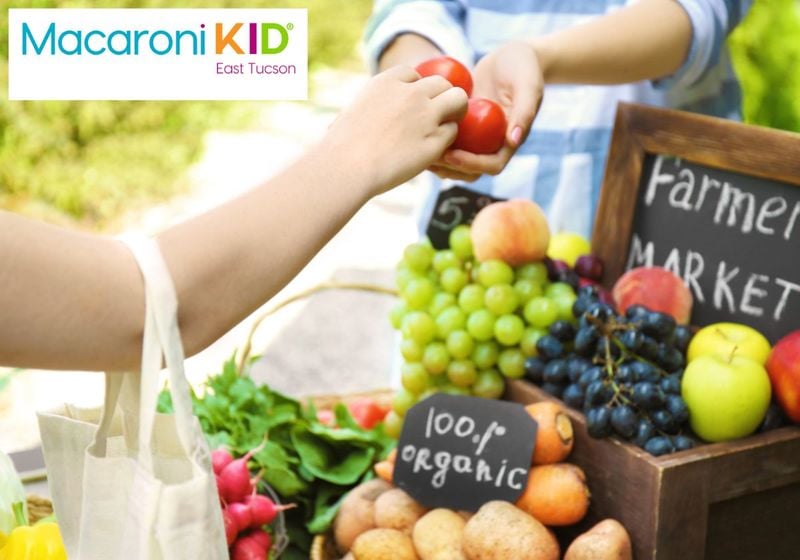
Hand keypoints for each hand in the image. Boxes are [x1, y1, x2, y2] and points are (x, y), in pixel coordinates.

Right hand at [322, 66, 467, 196]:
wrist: (347, 167)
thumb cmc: (342, 146)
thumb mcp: (353, 112)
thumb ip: (369, 106)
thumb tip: (358, 115)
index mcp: (387, 82)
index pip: (413, 74)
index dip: (415, 89)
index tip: (411, 104)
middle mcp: (411, 93)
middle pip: (442, 83)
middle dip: (441, 97)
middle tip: (437, 115)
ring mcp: (426, 116)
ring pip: (458, 100)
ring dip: (455, 112)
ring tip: (445, 127)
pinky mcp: (435, 140)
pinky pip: (452, 132)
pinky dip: (446, 140)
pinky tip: (434, 150)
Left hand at [429, 41, 543, 180]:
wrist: (512, 55)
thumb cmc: (523, 67)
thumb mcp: (528, 85)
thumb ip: (524, 111)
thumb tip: (513, 140)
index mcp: (509, 141)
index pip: (492, 166)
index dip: (472, 165)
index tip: (452, 155)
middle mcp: (491, 143)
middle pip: (470, 170)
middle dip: (450, 168)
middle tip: (429, 156)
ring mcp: (476, 136)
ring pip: (455, 159)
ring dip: (438, 160)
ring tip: (417, 148)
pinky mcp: (463, 124)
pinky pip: (446, 138)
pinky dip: (432, 139)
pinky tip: (415, 131)